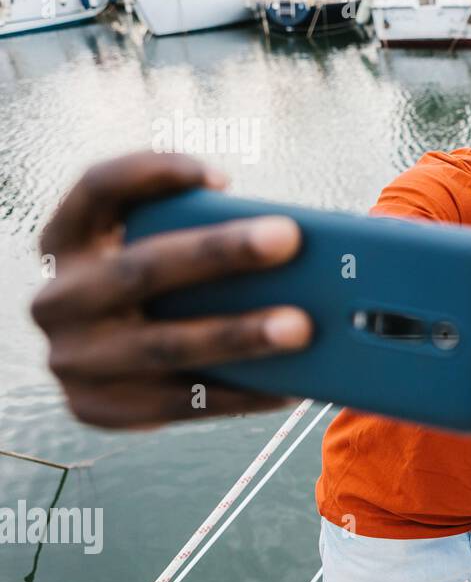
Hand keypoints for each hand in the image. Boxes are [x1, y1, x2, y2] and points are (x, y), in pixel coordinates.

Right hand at [30, 152, 312, 428]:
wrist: (103, 372)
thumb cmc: (156, 293)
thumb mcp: (155, 256)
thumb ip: (198, 238)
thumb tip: (291, 244)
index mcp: (67, 241)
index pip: (98, 188)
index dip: (153, 173)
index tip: (223, 177)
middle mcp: (58, 297)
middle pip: (141, 269)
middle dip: (218, 252)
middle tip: (288, 238)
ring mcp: (71, 358)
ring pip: (164, 346)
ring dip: (238, 335)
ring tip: (302, 326)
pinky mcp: (96, 408)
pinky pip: (179, 403)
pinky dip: (240, 394)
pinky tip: (290, 386)